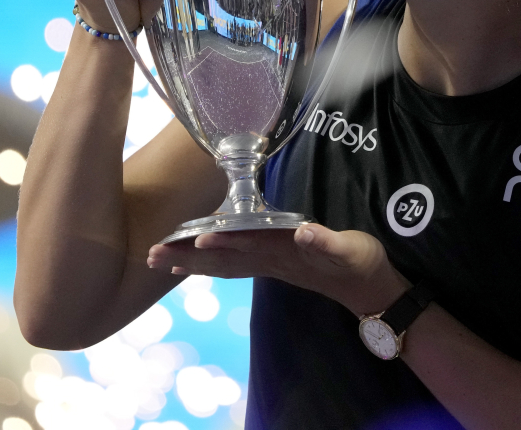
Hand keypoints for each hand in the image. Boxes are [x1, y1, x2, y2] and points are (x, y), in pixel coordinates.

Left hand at [150, 225, 409, 316]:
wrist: (368, 287)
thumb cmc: (360, 262)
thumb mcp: (349, 250)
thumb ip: (327, 242)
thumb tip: (305, 232)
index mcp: (287, 252)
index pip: (249, 244)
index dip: (223, 241)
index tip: (194, 240)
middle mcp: (272, 260)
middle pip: (224, 259)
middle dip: (188, 256)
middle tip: (151, 255)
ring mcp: (270, 266)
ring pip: (223, 265)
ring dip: (190, 263)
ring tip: (158, 260)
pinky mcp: (273, 265)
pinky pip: (233, 266)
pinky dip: (209, 265)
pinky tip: (193, 264)